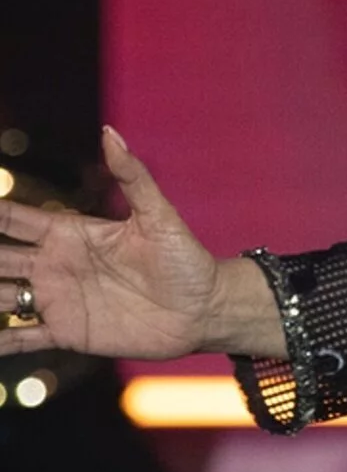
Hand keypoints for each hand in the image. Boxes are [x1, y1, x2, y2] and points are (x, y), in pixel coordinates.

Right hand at [0, 126, 266, 359]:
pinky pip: (20, 338)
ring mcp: (57, 300)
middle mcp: (55, 265)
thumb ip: (132, 176)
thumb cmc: (185, 258)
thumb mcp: (158, 215)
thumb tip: (109, 132)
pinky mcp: (66, 332)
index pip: (14, 220)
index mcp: (71, 234)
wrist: (203, 308)